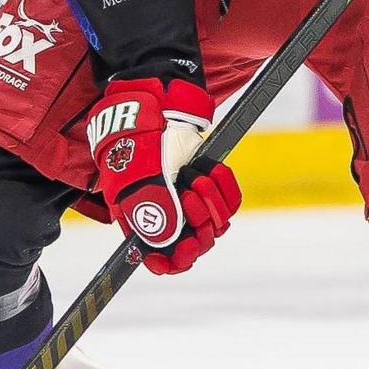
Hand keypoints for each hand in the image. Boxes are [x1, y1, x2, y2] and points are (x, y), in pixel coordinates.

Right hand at [86, 76, 239, 274]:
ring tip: (194, 177)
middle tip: (188, 196)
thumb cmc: (138, 145)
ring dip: (210, 201)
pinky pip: (229, 200)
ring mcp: (190, 199)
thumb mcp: (139, 181)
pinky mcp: (210, 182)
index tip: (185, 247)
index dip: (174, 260)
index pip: (163, 260)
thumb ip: (155, 216)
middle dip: (198, 223)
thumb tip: (170, 245)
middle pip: (195, 244)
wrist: (156, 107)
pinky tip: (208, 169)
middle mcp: (168, 216)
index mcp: (142, 222)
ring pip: (217, 223)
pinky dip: (223, 186)